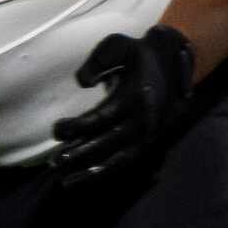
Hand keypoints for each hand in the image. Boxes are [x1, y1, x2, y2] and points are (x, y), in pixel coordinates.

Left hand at [50, 25, 196, 183]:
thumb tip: (82, 83)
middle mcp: (142, 120)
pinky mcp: (148, 141)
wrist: (173, 62)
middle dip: (79, 154)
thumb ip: (98, 61)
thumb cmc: (137, 54)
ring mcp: (147, 134)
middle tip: (54, 163)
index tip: (57, 130)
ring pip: (117, 159)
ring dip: (91, 171)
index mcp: (134, 97)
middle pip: (107, 143)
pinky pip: (126, 161)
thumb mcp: (117, 46)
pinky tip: (84, 179)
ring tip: (65, 181)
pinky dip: (106, 172)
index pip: (101, 118)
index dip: (77, 127)